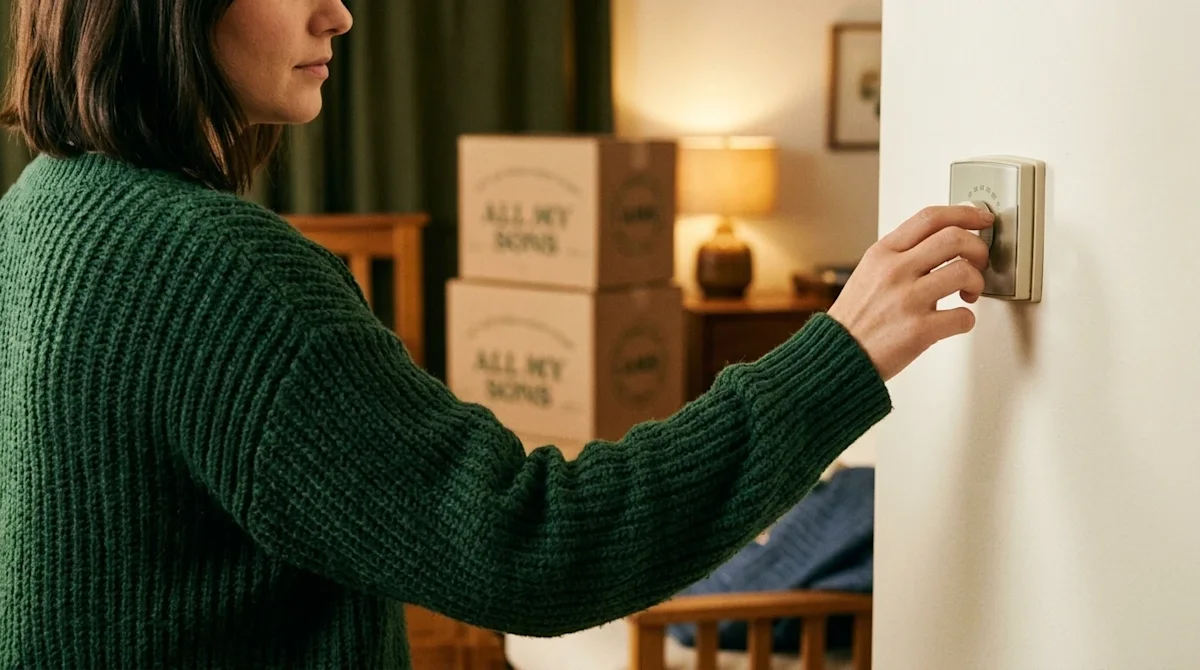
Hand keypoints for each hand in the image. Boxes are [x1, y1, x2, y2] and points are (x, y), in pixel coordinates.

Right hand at [827, 204, 992, 381]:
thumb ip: (901, 255)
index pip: (930, 218)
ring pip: (964, 272)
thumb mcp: (869, 272)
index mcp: (883, 253)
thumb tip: (942, 242)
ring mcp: (907, 300)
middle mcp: (894, 271)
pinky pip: (963, 317)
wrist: (837, 355)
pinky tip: (955, 321)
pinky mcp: (919, 330)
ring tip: (969, 294)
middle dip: (978, 249)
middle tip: (979, 261)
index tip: (981, 219)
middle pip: (954, 238)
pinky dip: (967, 320)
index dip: (964, 213)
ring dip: (977, 283)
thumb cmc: (856, 317)